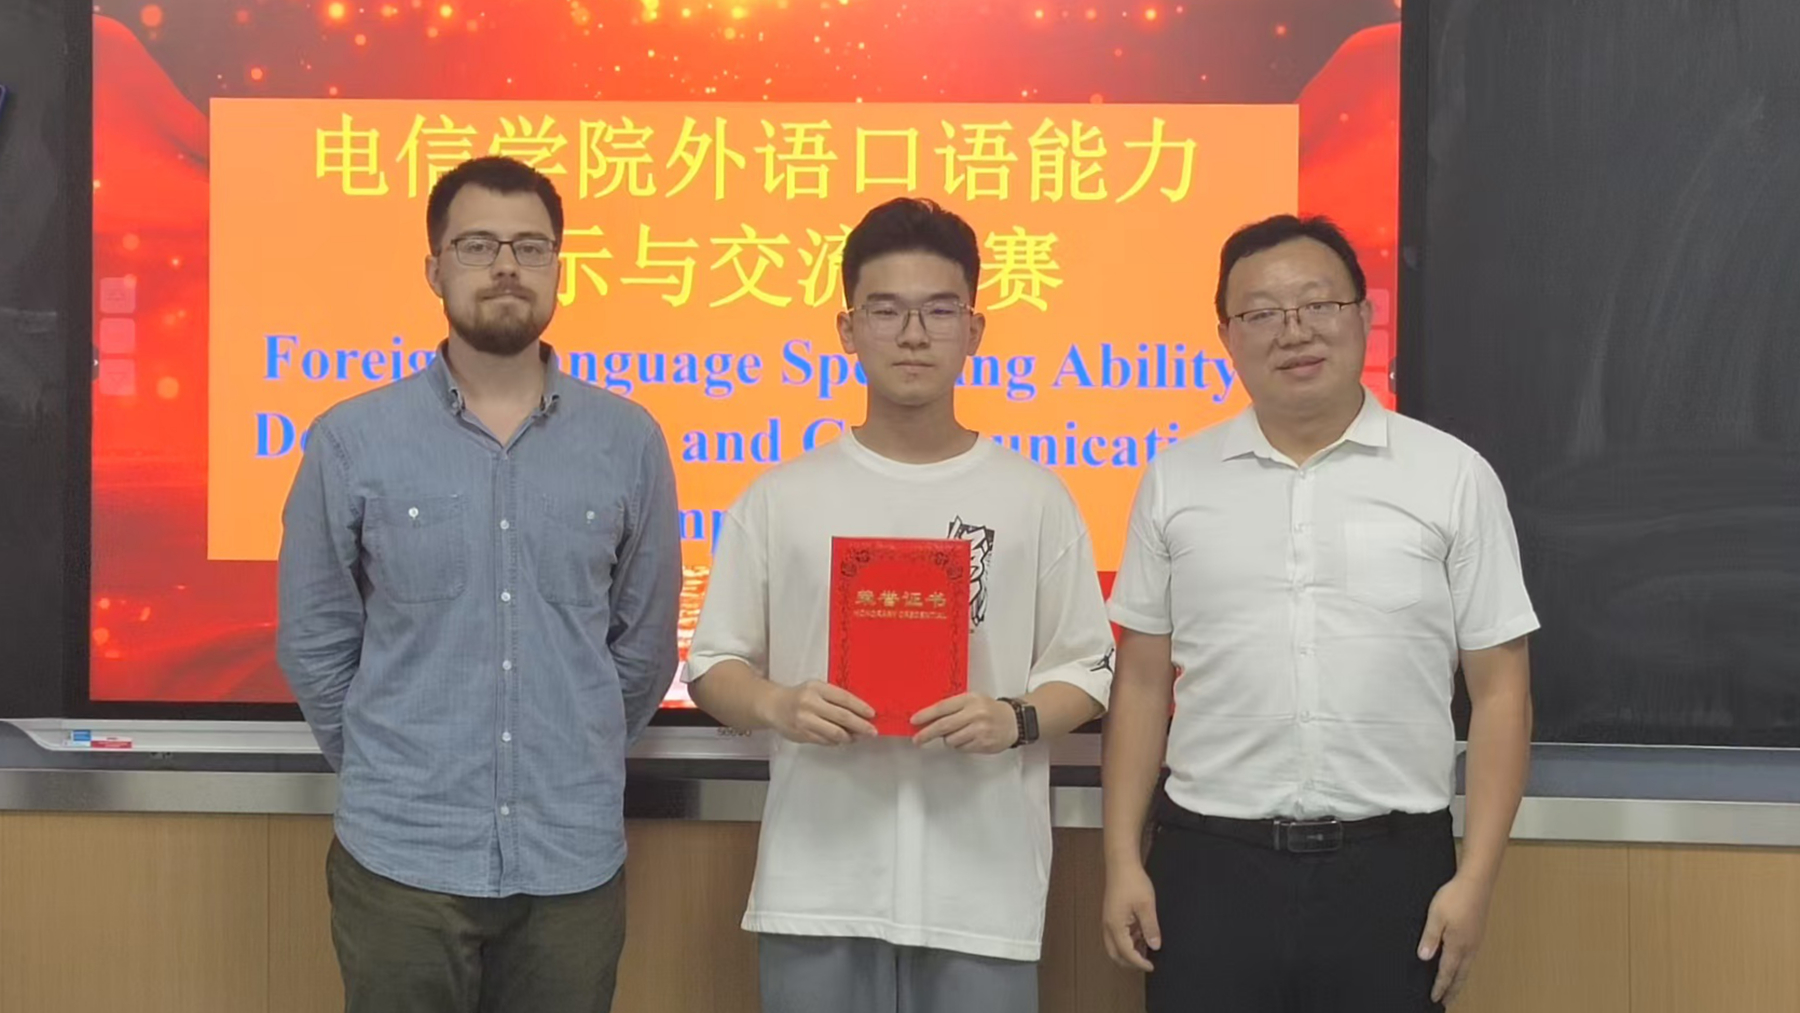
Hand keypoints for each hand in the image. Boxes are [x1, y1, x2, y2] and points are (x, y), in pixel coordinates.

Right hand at [760, 681, 876, 745]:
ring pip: (835, 733)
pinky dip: (836, 741)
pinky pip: (825, 741)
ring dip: (850, 737)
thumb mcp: (816, 689)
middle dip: (860, 725)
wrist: (774, 706)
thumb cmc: (800, 696)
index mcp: (816, 688)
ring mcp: (805, 720)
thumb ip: (834, 698)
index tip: (872, 714)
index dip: (860, 707)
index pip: (844, 698)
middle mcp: (810, 703)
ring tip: (858, 737)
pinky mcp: (802, 734)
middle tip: (872, 731)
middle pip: (842, 717)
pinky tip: (842, 739)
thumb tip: (860, 712)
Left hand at [910, 694, 1016, 752]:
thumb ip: (952, 707)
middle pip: (943, 726)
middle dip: (926, 734)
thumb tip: (928, 718)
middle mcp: (975, 714)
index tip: (914, 721)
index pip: (942, 707)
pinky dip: (960, 745)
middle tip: (917, 739)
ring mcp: (979, 730)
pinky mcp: (983, 743)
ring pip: (951, 740)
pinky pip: (961, 748)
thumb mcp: (972, 700)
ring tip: (959, 733)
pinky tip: (969, 738)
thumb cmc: (989, 709)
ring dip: (949, 739)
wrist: (1013, 720)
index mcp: (969, 700)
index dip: (926, 715)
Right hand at [1101, 861, 1160, 971]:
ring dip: (1129, 951)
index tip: (1151, 967)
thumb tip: (1155, 946)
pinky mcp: (1112, 915)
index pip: (1126, 953)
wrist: (1122, 864)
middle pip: (1115, 954)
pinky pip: (1118, 935)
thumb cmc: (1132, 881)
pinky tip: (1142, 937)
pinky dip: (1128, 941)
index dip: (1139, 962)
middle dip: (1130, 962)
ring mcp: (1109, 920)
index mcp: (1115, 926)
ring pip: (1116, 945)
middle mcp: (1109, 926)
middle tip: (1146, 964)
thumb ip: (1151, 928)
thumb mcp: (1147, 906)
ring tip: (1147, 951)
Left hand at [1417, 873, 1493, 1005]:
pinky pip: (1471, 958)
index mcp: (1457, 945)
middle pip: (1461, 976)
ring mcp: (1476, 941)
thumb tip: (1424, 957)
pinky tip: (1461, 965)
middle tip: (1447, 1002)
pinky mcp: (1478, 934)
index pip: (1447, 972)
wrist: (1476, 882)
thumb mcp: (1435, 916)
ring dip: (1460, 980)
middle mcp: (1469, 947)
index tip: (1435, 998)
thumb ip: (1430, 938)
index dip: (1440, 986)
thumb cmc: (1455, 897)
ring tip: (1454, 989)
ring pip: (1467, 968)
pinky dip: (1465, 968)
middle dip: (1453, 990)